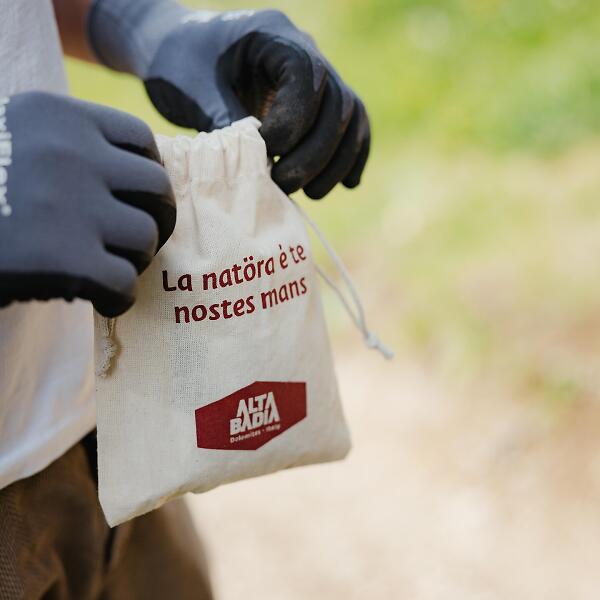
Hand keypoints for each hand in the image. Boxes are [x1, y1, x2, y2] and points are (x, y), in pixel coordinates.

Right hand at [0, 92, 174, 316]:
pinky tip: (100, 301)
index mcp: (58, 117)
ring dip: (133, 261)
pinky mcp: (67, 260)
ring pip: (144, 238)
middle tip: (136, 243)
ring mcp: (73, 206)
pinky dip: (119, 298)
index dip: (147, 178)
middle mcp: (73, 154)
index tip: (138, 202)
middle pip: (157, 190)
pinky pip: (124, 283)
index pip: (140, 142)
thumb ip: (66, 148)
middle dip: (156, 220)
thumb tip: (134, 177)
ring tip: (108, 270)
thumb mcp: (13, 143)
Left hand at [88, 2, 369, 197]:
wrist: (178, 52)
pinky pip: (350, 128)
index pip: (306, 76)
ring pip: (351, 119)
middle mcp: (305, 52)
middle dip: (315, 153)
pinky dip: (349, 157)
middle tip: (285, 184)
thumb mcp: (194, 90)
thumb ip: (228, 123)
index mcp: (273, 36)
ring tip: (310, 193)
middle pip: (337, 104)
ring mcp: (317, 78)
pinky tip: (345, 184)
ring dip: (335, 162)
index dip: (294, 121)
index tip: (266, 152)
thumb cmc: (179, 64)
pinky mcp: (317, 105)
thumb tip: (260, 167)